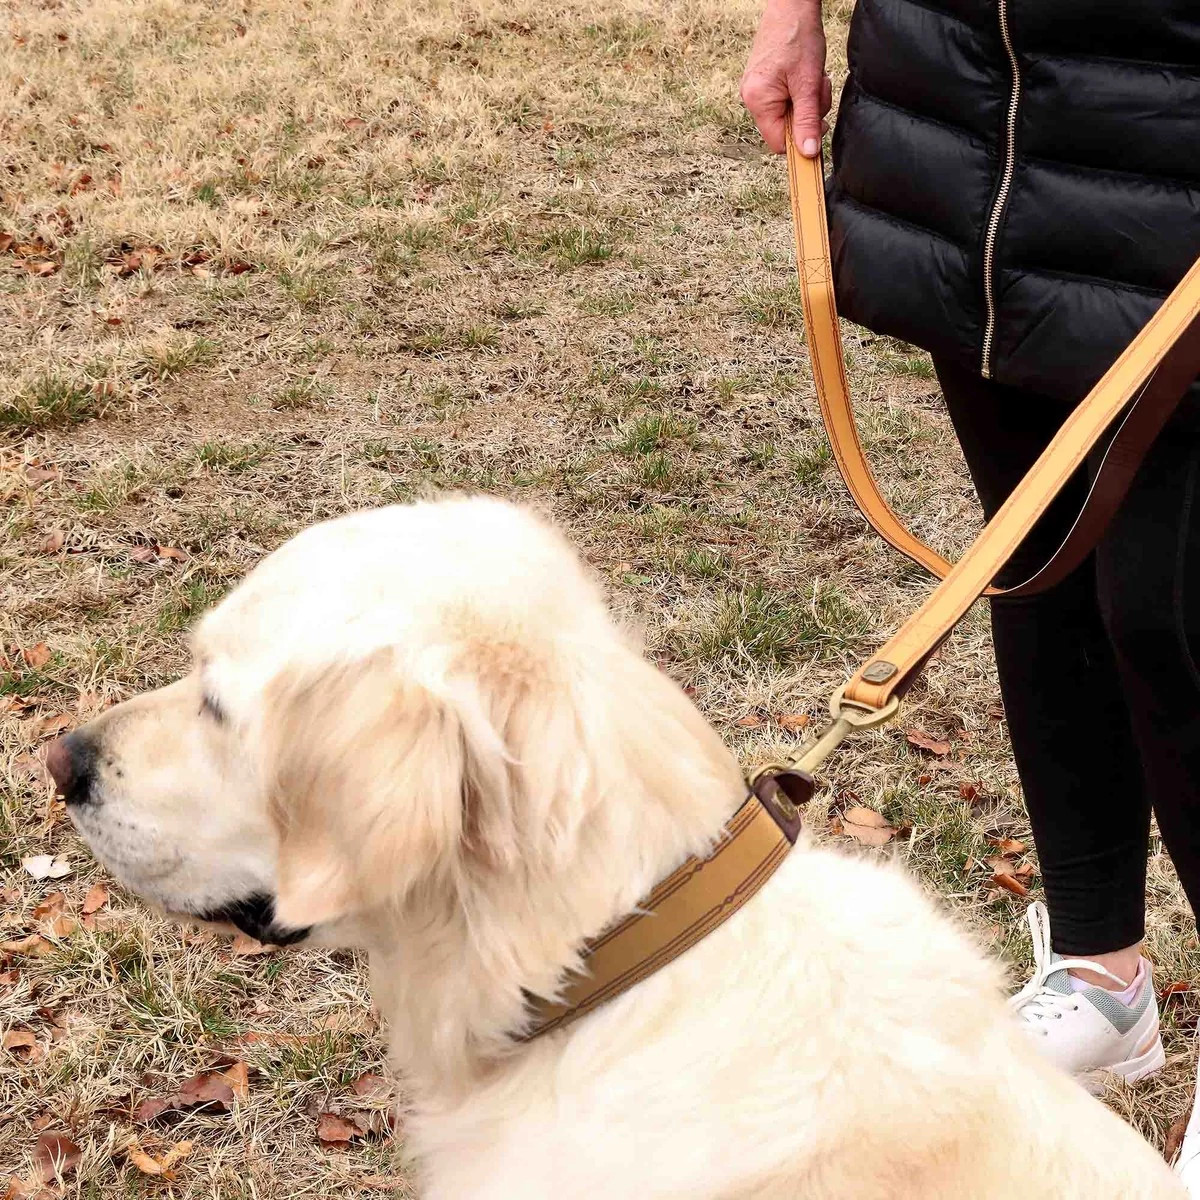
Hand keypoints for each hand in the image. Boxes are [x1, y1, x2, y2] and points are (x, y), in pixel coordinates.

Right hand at [741, 0, 831, 155]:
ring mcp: (756, 90)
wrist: (792, 5)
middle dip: (806, 114)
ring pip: (787, 114)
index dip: (801, 138)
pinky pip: (784, 101)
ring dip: (806, 102)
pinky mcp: (763, 83)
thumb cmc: (798, 36)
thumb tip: (808, 152)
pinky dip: (799, 93)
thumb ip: (807, 120)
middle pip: (784, 128)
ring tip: (811, 79)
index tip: (819, 124)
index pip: (779, 142)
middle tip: (816, 91)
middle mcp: (751, 98)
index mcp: (758, 101)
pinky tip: (803, 76)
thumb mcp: (808, 83)